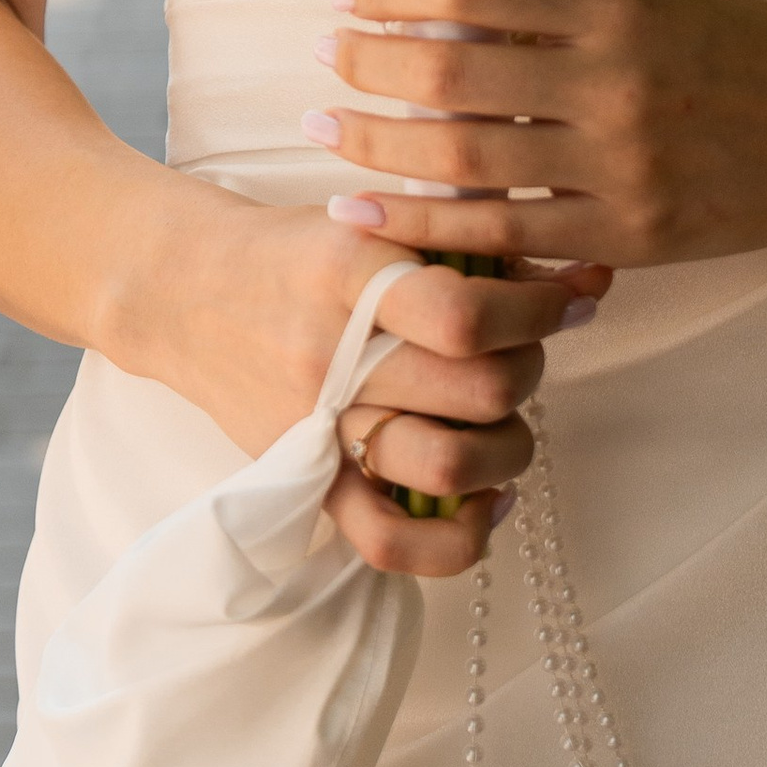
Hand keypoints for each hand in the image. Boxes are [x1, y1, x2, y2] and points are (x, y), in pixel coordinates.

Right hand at [110, 180, 608, 578]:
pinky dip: (461, 536)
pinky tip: (490, 498)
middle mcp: (333, 356)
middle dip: (529, 369)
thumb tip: (587, 276)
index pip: (466, 314)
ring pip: (449, 468)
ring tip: (506, 420)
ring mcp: (318, 428)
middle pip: (476, 390)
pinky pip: (391, 543)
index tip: (567, 298)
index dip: (539, 311)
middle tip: (525, 352)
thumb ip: (467, 245)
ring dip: (510, 447)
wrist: (179, 291)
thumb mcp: (371, 223)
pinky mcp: (308, 482)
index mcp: (349, 272)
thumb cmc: (290, 249)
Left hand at [307, 0, 766, 273]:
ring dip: (375, 146)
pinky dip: (428, 224)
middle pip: (447, 76)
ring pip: (462, 162)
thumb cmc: (746, 44)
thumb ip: (553, 5)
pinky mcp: (628, 235)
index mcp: (616, 0)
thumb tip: (436, 8)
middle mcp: (612, 79)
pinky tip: (372, 213)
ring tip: (325, 129)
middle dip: (364, 67)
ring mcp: (620, 166)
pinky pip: (505, 237)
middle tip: (320, 58)